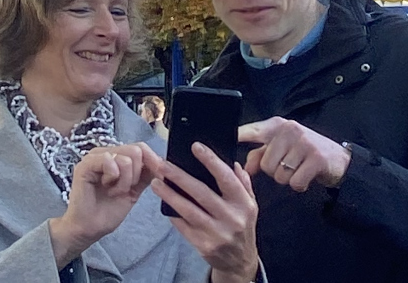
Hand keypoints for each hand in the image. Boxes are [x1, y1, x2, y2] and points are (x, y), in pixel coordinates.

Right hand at [50, 143, 160, 264]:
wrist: (91, 228)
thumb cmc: (108, 210)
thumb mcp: (134, 189)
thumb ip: (146, 173)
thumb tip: (162, 163)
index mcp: (116, 156)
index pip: (140, 147)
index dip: (153, 161)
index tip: (159, 177)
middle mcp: (105, 153)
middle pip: (136, 150)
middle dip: (136, 175)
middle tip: (124, 189)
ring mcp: (94, 157)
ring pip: (126, 158)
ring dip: (125, 181)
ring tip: (113, 191)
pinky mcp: (85, 165)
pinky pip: (109, 161)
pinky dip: (113, 178)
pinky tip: (105, 188)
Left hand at [150, 143, 259, 281]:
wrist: (240, 261)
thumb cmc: (242, 228)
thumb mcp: (250, 205)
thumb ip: (243, 184)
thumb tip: (233, 163)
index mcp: (244, 204)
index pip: (226, 178)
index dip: (210, 161)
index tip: (195, 147)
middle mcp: (232, 218)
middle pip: (201, 192)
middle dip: (179, 176)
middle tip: (162, 164)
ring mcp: (217, 233)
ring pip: (188, 210)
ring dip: (169, 195)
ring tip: (156, 182)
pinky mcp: (203, 245)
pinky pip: (183, 226)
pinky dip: (172, 213)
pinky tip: (163, 203)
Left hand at [240, 117, 350, 190]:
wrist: (340, 159)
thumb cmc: (306, 153)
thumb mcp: (283, 148)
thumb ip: (260, 155)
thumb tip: (244, 168)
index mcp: (278, 126)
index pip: (253, 130)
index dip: (239, 136)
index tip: (224, 139)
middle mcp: (290, 130)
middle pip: (266, 163)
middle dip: (275, 171)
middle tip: (290, 166)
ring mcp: (304, 143)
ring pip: (279, 174)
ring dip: (288, 179)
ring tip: (299, 169)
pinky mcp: (316, 158)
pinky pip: (295, 182)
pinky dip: (300, 185)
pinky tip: (307, 177)